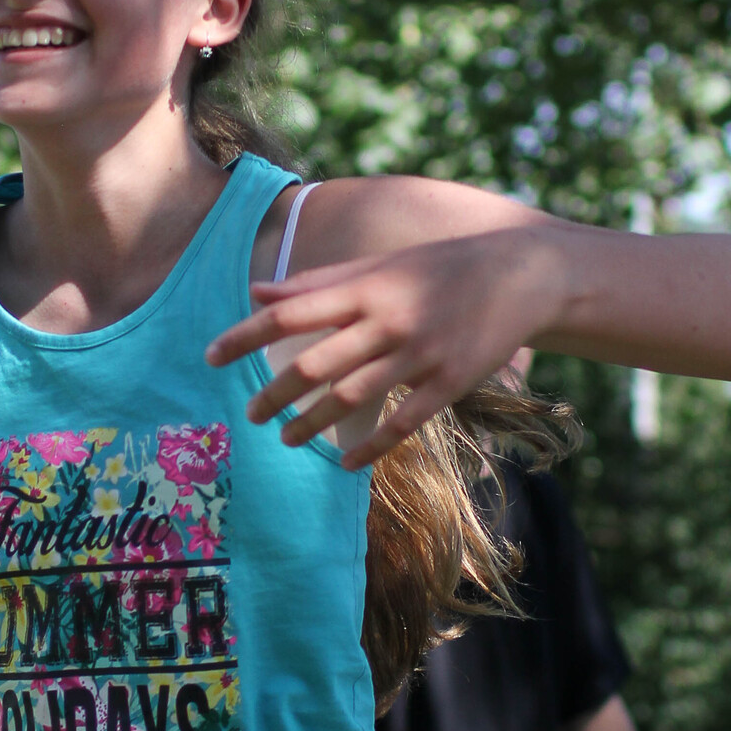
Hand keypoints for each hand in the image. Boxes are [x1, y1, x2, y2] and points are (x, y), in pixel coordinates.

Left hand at [205, 227, 557, 468]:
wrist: (520, 275)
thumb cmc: (439, 268)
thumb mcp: (379, 266)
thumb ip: (317, 282)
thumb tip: (257, 292)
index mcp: (365, 287)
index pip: (290, 312)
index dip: (245, 335)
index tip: (210, 356)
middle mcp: (388, 319)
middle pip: (315, 362)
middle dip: (275, 393)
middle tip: (250, 415)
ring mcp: (420, 354)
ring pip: (353, 397)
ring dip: (313, 423)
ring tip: (286, 438)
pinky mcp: (450, 383)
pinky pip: (403, 423)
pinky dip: (370, 448)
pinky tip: (346, 463)